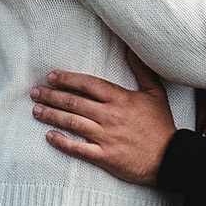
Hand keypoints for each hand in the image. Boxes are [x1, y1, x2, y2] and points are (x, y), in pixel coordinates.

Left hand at [32, 51, 177, 182]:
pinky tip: (49, 135)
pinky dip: (62, 142)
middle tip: (34, 92)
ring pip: (72, 123)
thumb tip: (130, 48)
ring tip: (36, 110)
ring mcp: (106, 137)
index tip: (51, 77)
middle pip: (74, 102)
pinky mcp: (105, 156)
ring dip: (51, 115)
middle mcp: (110, 116)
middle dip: (51, 96)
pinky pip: (78, 148)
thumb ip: (141, 69)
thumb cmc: (161, 125)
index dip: (67, 79)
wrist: (171, 158)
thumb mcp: (155, 92)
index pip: (88, 84)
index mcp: (120, 98)